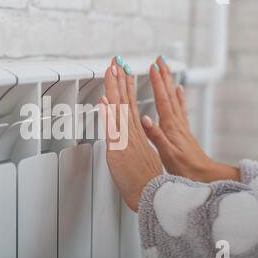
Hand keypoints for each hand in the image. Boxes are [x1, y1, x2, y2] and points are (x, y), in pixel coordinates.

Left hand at [101, 57, 162, 211]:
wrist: (152, 196)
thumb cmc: (146, 180)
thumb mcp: (141, 156)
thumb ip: (134, 141)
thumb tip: (132, 130)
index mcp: (137, 133)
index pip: (130, 104)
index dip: (125, 87)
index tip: (123, 72)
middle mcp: (132, 133)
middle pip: (125, 100)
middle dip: (121, 79)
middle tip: (118, 62)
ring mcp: (127, 140)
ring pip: (120, 109)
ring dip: (115, 88)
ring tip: (113, 70)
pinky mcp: (120, 150)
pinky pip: (113, 128)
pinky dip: (109, 113)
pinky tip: (105, 99)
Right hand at [140, 56, 239, 182]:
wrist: (204, 175)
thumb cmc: (186, 168)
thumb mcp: (167, 154)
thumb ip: (156, 136)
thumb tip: (145, 119)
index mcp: (171, 127)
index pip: (162, 100)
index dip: (157, 83)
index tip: (153, 67)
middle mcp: (177, 123)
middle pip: (170, 94)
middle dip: (164, 75)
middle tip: (160, 60)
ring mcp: (182, 125)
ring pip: (175, 98)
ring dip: (170, 82)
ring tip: (167, 69)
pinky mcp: (184, 130)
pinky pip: (181, 108)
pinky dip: (179, 96)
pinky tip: (179, 91)